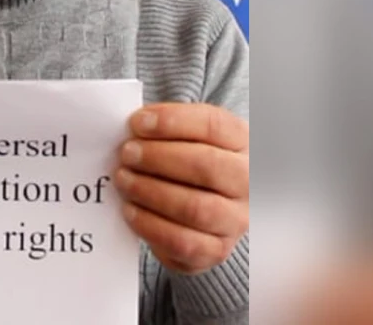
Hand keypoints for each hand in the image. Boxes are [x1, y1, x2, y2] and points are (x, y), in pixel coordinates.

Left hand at [113, 102, 248, 273]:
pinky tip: (130, 210)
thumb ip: (166, 128)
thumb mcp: (188, 136)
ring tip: (124, 180)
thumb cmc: (191, 161)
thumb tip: (135, 126)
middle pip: (206, 166)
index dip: (172, 122)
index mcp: (243, 142)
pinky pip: (184, 243)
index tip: (137, 122)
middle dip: (159, 158)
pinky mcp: (218, 250)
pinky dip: (151, 226)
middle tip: (127, 153)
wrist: (209, 205)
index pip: (213, 125)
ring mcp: (237, 219)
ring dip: (151, 192)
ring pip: (196, 208)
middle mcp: (248, 182)